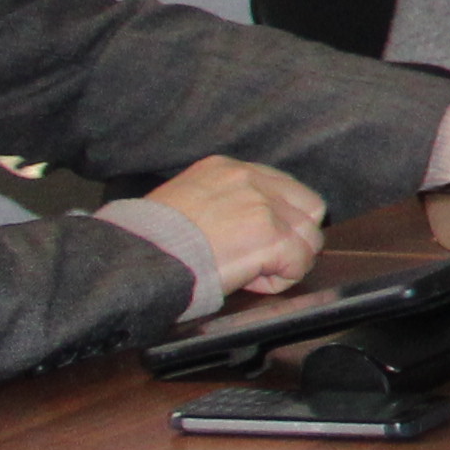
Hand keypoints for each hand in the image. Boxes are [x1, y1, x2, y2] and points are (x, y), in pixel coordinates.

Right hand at [145, 156, 329, 301]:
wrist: (140, 258)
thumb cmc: (151, 238)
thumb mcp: (188, 199)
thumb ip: (225, 200)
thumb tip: (249, 223)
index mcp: (229, 168)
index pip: (285, 187)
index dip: (282, 218)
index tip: (263, 239)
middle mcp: (251, 180)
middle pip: (309, 209)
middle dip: (294, 237)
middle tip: (266, 259)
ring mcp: (265, 208)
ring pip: (309, 238)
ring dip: (287, 261)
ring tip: (252, 272)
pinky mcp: (272, 239)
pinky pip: (299, 264)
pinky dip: (279, 280)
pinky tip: (249, 281)